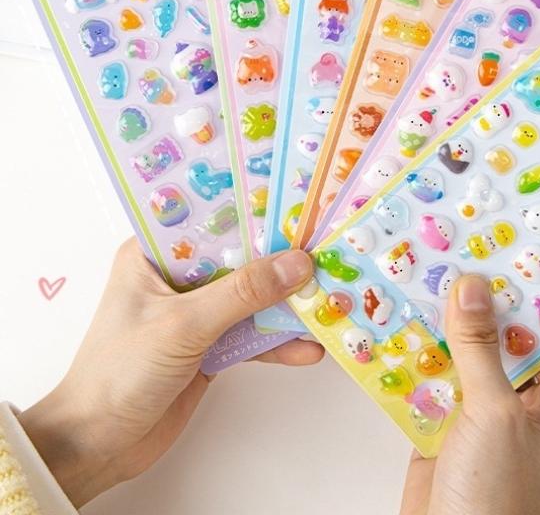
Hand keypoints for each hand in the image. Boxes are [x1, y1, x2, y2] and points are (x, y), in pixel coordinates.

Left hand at [19, 238, 321, 506]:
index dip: (253, 213)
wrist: (98, 446)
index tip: (297, 207)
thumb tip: (297, 264)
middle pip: (239, 258)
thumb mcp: (183, 324)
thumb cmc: (119, 373)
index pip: (211, 220)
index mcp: (155, 254)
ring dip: (285, 304)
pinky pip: (252, 334)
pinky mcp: (210, 345)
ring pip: (251, 297)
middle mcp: (178, 276)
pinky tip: (307, 348)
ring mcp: (196, 312)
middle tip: (324, 252)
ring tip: (326, 300)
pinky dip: (278, 341)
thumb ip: (242, 293)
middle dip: (280, 260)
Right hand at [400, 275, 539, 514]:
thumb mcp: (496, 415)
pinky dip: (418, 354)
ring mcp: (484, 414)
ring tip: (427, 276)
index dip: (531, 293)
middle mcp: (524, 404)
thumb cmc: (495, 499)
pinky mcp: (446, 423)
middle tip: (459, 254)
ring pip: (466, 355)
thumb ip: (481, 350)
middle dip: (480, 303)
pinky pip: (435, 377)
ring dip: (445, 325)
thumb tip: (473, 290)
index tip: (509, 252)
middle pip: (504, 339)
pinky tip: (402, 323)